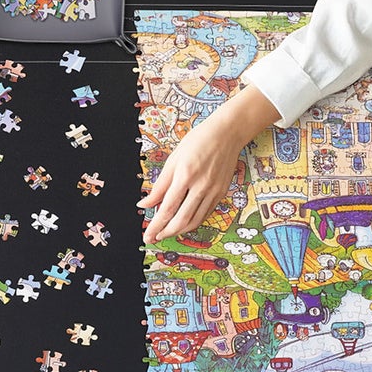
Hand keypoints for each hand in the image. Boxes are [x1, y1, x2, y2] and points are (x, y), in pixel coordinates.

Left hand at [139, 85, 278, 242]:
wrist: (227, 134)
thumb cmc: (198, 142)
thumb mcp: (173, 160)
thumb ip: (159, 186)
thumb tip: (144, 203)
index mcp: (185, 176)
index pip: (167, 208)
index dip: (156, 225)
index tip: (147, 235)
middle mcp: (201, 186)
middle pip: (181, 220)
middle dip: (165, 233)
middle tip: (154, 238)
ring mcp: (213, 191)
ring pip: (194, 221)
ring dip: (178, 231)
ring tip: (166, 232)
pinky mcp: (221, 193)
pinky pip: (204, 214)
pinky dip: (192, 222)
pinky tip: (183, 222)